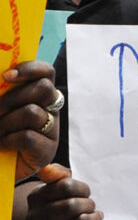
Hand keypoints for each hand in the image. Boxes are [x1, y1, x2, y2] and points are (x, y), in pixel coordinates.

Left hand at [0, 62, 59, 179]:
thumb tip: (0, 79)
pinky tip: (1, 145)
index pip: (46, 72)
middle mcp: (49, 110)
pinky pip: (28, 136)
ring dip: (5, 122)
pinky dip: (8, 140)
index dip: (30, 69)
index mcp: (37, 95)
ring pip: (33, 112)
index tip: (6, 76)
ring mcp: (50, 131)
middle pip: (45, 88)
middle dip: (13, 97)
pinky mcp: (47, 151)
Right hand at [16, 164, 101, 219]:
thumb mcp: (53, 189)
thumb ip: (57, 175)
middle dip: (89, 204)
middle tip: (91, 206)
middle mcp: (37, 217)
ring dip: (94, 218)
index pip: (66, 186)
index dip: (83, 189)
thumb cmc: (56, 207)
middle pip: (72, 205)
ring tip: (96, 217)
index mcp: (36, 197)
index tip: (86, 193)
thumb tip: (50, 168)